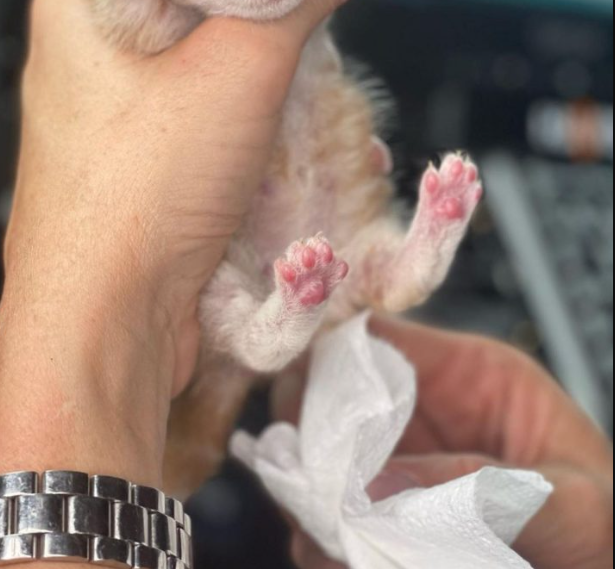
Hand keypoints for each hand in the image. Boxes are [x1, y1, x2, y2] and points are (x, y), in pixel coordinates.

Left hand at [0, 0, 383, 487]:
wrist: (106, 324)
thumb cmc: (141, 197)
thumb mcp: (243, 70)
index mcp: (85, 0)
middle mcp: (87, 50)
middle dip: (266, 5)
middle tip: (314, 13)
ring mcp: (108, 108)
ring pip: (203, 57)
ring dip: (262, 66)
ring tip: (296, 88)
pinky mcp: (135, 157)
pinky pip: (200, 109)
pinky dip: (244, 110)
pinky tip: (273, 131)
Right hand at [274, 318, 613, 568]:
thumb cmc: (611, 533)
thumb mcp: (570, 504)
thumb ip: (480, 487)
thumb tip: (375, 487)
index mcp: (469, 375)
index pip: (378, 337)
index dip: (329, 356)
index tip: (299, 399)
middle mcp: (424, 411)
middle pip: (333, 394)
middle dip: (309, 431)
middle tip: (303, 476)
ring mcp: (403, 461)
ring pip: (324, 456)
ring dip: (311, 491)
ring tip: (320, 530)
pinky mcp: (392, 513)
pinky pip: (336, 513)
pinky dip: (323, 537)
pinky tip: (333, 555)